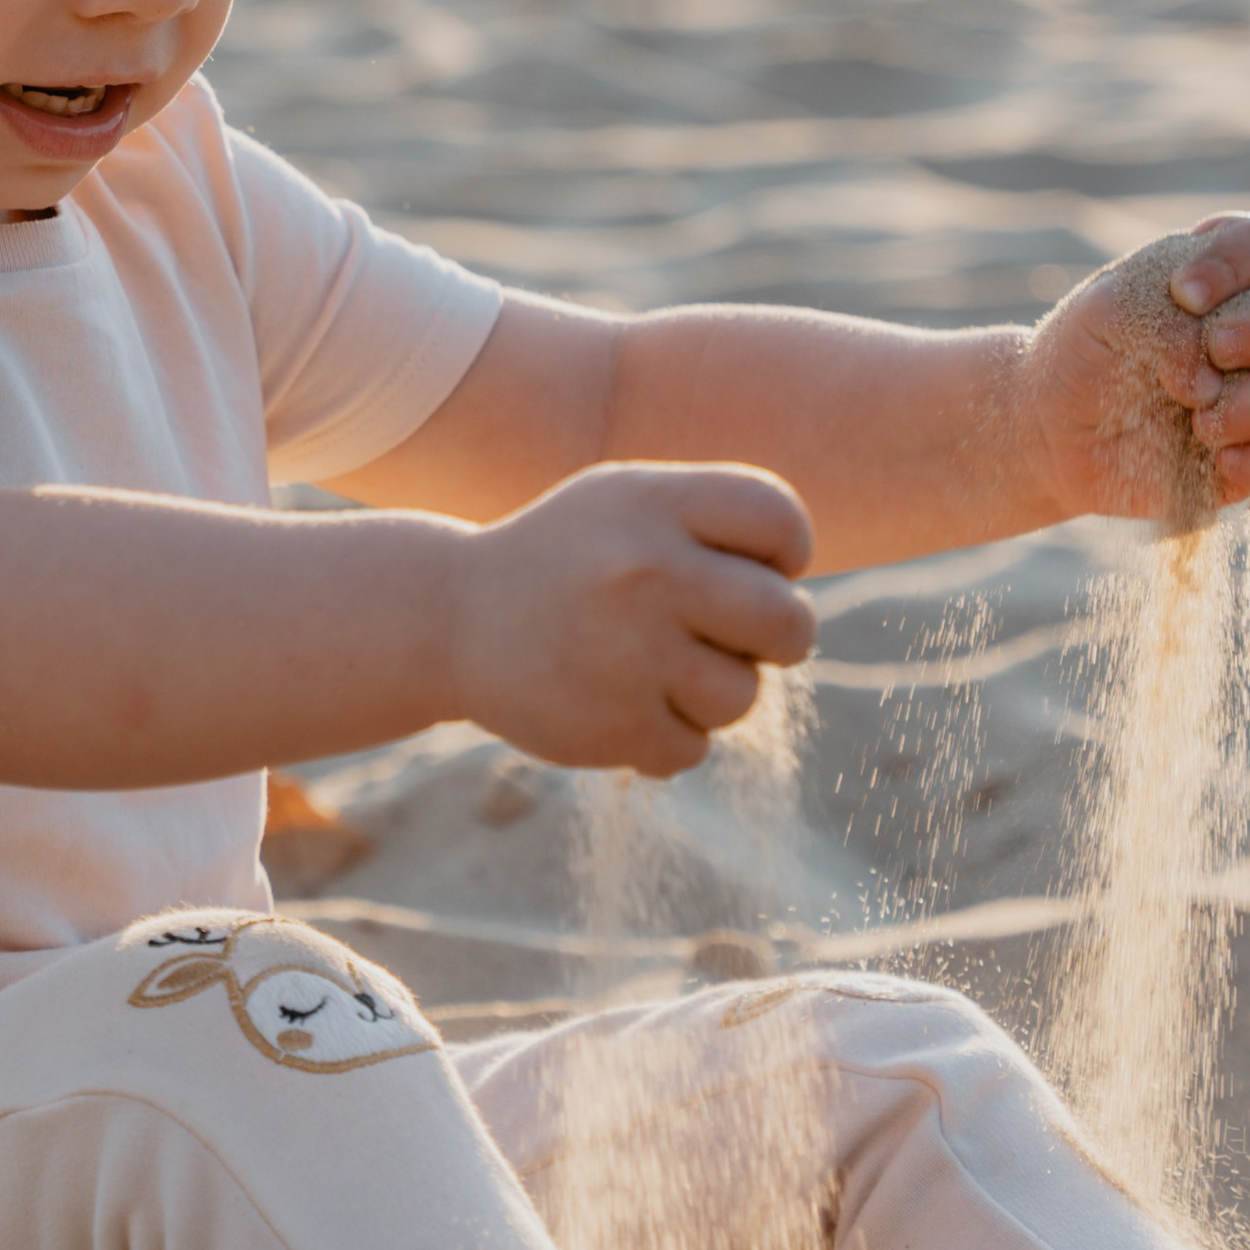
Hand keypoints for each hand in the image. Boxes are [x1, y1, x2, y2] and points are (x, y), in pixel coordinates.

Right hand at [448, 463, 815, 775]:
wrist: (448, 618)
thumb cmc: (568, 558)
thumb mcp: (629, 502)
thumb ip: (716, 521)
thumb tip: (801, 590)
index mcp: (654, 501)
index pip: (781, 521)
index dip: (784, 553)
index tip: (750, 567)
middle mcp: (646, 571)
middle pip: (789, 621)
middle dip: (778, 637)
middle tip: (736, 636)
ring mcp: (629, 653)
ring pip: (742, 695)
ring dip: (712, 691)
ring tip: (654, 668)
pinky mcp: (612, 727)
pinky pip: (692, 747)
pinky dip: (664, 736)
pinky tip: (617, 703)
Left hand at [1027, 214, 1249, 520]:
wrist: (1050, 428)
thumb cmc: (1084, 353)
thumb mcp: (1107, 311)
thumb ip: (1167, 320)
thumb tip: (1213, 380)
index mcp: (1217, 278)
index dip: (1236, 263)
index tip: (1183, 293)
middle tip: (1214, 349)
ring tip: (1196, 422)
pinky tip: (1223, 462)